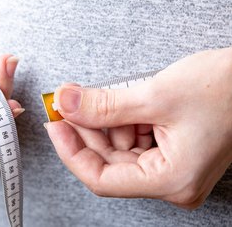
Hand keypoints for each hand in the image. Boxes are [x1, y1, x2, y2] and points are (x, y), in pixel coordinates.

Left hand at [46, 48, 231, 208]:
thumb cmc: (225, 87)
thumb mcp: (155, 95)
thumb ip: (104, 105)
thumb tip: (66, 104)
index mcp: (171, 180)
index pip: (102, 179)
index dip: (71, 151)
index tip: (54, 125)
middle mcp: (171, 181)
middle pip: (108, 162)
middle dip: (85, 130)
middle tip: (66, 104)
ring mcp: (171, 167)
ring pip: (118, 149)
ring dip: (103, 122)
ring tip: (96, 97)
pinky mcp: (171, 151)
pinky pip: (133, 139)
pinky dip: (120, 120)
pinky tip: (117, 102)